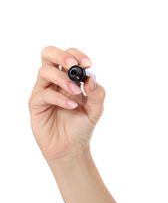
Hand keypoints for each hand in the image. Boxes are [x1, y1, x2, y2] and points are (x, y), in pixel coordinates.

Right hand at [28, 46, 105, 162]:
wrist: (71, 147)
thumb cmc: (82, 125)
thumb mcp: (96, 110)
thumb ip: (97, 93)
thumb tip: (92, 77)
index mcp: (70, 78)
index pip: (69, 57)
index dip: (77, 56)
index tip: (88, 64)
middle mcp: (55, 81)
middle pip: (48, 54)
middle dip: (61, 56)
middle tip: (74, 65)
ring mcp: (44, 90)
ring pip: (45, 71)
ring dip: (63, 79)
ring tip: (76, 92)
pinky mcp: (36, 103)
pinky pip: (44, 93)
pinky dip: (60, 98)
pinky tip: (72, 106)